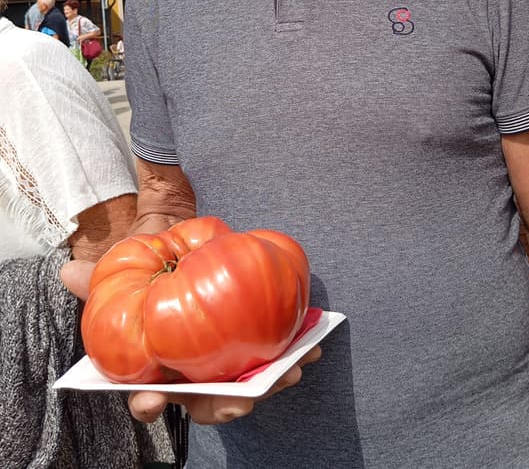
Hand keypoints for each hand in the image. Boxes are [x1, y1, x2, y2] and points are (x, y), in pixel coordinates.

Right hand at [60, 258, 322, 425]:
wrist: (184, 267)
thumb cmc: (150, 286)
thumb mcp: (123, 281)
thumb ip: (96, 280)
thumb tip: (67, 271)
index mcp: (158, 372)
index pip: (149, 399)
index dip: (150, 404)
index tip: (152, 399)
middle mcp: (194, 379)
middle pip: (207, 404)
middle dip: (227, 406)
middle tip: (242, 400)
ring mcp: (227, 369)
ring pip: (249, 387)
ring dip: (273, 382)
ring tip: (294, 368)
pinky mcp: (255, 352)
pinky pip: (276, 359)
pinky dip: (296, 353)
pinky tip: (314, 345)